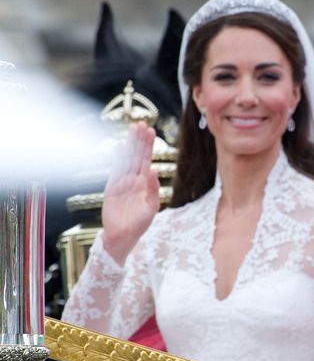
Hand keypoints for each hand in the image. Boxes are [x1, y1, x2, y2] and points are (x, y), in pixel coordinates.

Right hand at [101, 122, 160, 265]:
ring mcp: (122, 182)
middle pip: (137, 155)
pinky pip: (115, 170)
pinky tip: (119, 145)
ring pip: (127, 159)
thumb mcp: (152, 206)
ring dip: (130, 145)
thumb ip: (153, 188)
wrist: (123, 236)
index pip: (147, 160)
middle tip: (141, 123)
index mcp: (145, 183)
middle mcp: (134, 180)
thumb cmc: (140, 223)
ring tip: (132, 129)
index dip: (149, 146)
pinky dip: (117, 158)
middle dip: (139, 140)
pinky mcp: (112, 188)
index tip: (151, 131)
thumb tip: (154, 170)